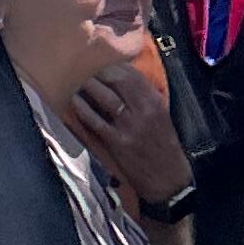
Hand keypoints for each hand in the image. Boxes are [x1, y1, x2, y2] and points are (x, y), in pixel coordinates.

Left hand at [62, 53, 192, 212]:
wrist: (169, 180)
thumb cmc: (163, 146)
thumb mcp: (161, 117)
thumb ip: (143, 98)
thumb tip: (121, 79)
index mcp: (155, 102)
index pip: (132, 74)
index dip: (113, 66)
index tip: (101, 64)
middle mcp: (144, 110)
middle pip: (117, 80)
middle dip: (98, 73)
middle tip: (85, 71)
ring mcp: (130, 126)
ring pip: (104, 97)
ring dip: (88, 87)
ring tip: (78, 84)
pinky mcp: (117, 142)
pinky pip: (95, 121)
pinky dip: (83, 109)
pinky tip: (74, 102)